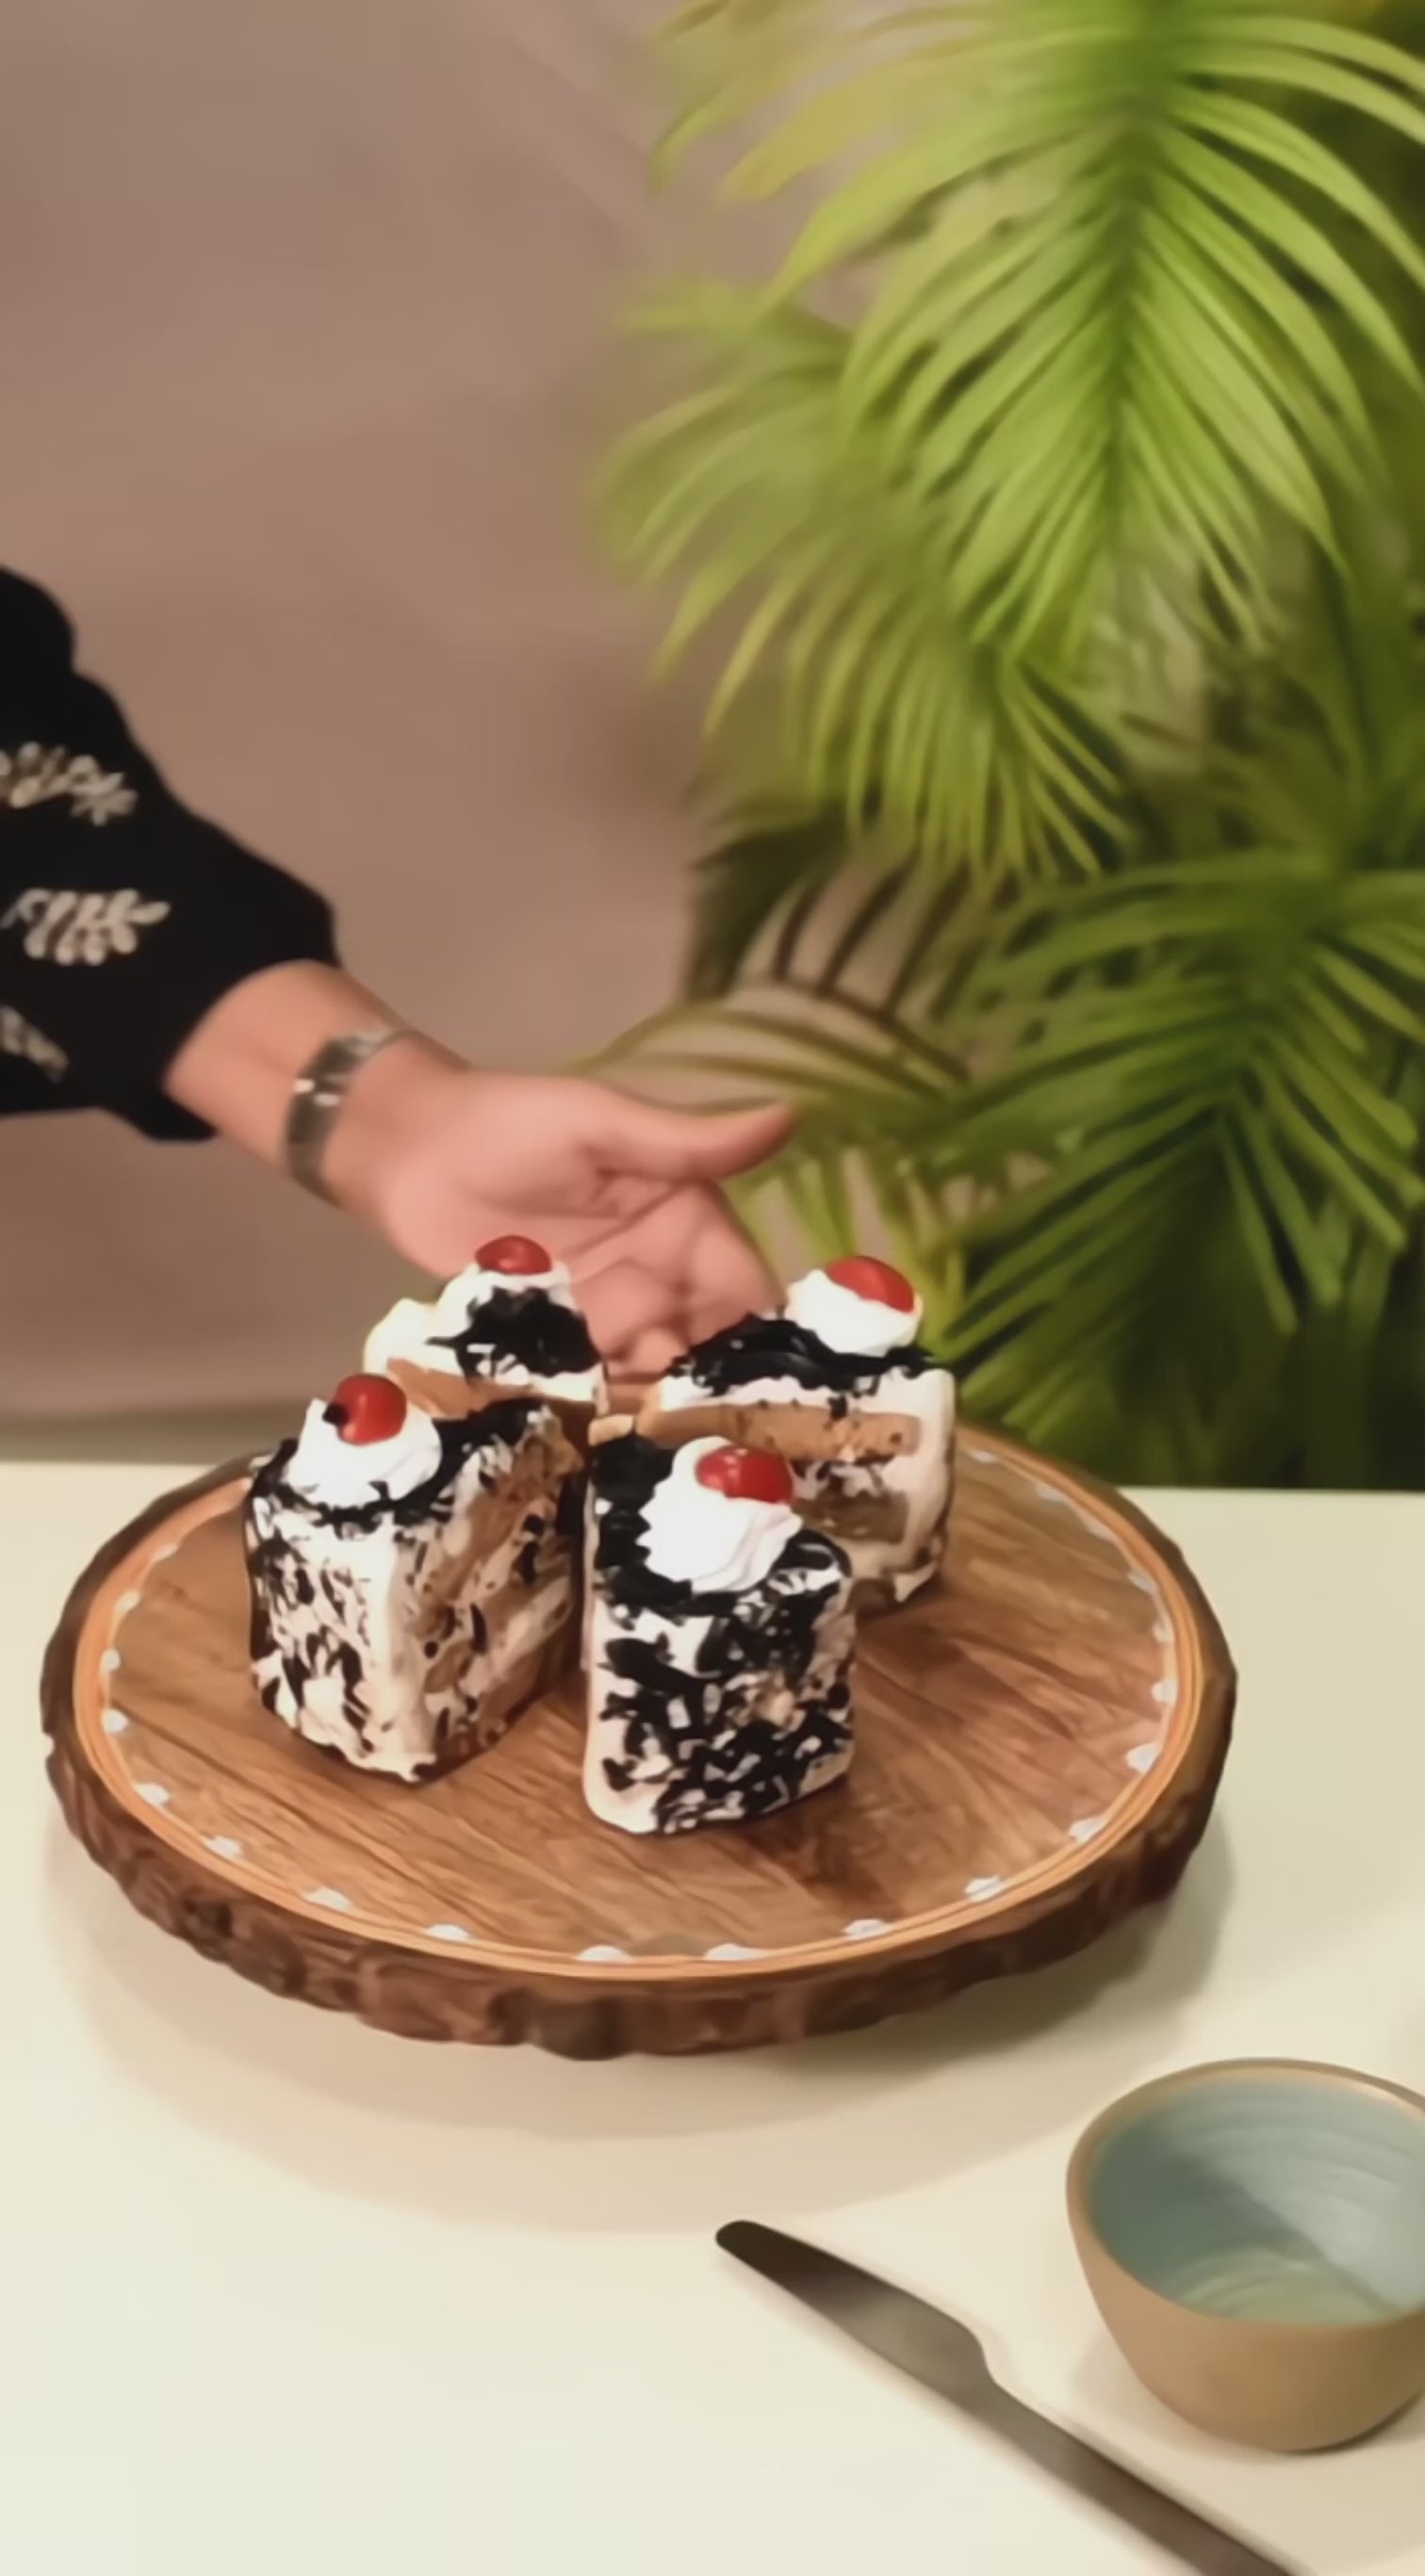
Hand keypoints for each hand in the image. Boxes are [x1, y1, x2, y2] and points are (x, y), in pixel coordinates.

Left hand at [166, 963, 792, 1371]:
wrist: (404, 1151)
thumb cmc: (508, 1122)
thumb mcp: (603, 1125)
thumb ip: (687, 1144)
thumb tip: (789, 1118)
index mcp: (688, 1219)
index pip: (743, 1286)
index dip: (758, 1336)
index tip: (765, 1387)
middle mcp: (661, 1274)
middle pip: (705, 1344)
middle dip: (702, 1383)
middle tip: (687, 1419)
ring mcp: (608, 1315)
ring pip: (651, 1373)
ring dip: (647, 1400)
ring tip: (634, 1423)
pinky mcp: (556, 1343)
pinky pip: (593, 1383)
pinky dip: (598, 1404)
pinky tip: (594, 1425)